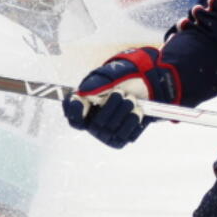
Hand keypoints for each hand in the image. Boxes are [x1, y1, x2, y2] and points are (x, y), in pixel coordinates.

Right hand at [62, 47, 179, 147]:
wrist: (142, 83)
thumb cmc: (120, 79)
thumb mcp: (106, 77)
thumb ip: (93, 85)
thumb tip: (81, 93)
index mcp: (85, 110)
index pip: (74, 119)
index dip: (74, 112)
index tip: (79, 101)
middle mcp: (93, 125)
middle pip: (97, 123)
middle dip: (111, 105)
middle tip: (120, 92)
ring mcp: (107, 134)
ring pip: (112, 130)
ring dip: (124, 111)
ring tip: (131, 99)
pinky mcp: (122, 139)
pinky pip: (126, 136)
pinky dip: (133, 120)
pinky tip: (137, 110)